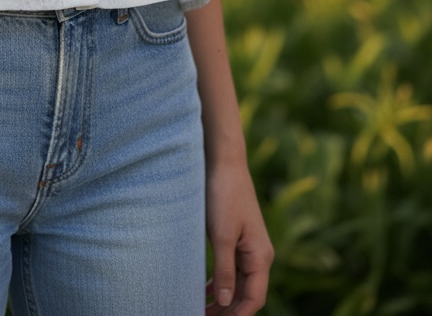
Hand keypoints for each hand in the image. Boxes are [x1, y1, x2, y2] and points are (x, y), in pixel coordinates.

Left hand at [204, 158, 273, 314]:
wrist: (224, 162)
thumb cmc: (223, 195)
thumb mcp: (221, 236)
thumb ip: (225, 271)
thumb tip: (226, 303)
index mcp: (260, 256)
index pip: (253, 298)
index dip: (237, 315)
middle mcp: (259, 254)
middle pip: (246, 294)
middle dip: (228, 310)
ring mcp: (248, 246)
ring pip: (238, 282)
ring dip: (223, 298)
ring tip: (201, 309)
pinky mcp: (237, 237)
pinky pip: (232, 268)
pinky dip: (220, 282)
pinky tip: (205, 290)